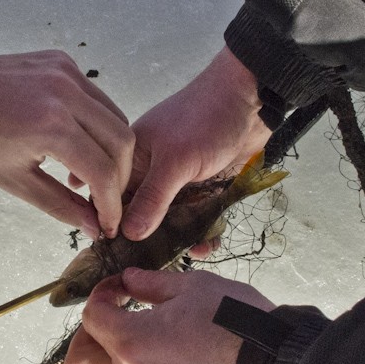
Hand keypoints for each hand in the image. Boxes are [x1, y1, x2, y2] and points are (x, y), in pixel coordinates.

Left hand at [0, 51, 134, 237]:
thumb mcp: (14, 180)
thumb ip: (61, 204)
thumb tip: (95, 227)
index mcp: (52, 126)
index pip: (103, 172)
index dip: (111, 204)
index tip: (108, 224)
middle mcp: (67, 94)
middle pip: (122, 142)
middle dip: (120, 178)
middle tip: (104, 201)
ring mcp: (68, 73)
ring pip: (116, 118)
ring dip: (112, 152)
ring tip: (89, 175)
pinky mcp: (64, 62)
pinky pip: (97, 99)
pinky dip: (97, 126)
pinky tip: (76, 144)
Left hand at [64, 268, 274, 363]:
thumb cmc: (235, 320)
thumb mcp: (192, 286)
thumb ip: (151, 283)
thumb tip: (128, 280)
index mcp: (132, 342)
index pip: (92, 317)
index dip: (101, 294)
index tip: (120, 287)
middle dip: (86, 337)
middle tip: (110, 319)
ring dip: (109, 362)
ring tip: (136, 341)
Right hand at [121, 46, 272, 240]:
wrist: (252, 99)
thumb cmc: (205, 119)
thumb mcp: (175, 162)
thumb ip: (152, 198)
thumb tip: (128, 234)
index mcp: (133, 158)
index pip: (114, 197)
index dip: (113, 224)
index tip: (113, 252)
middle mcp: (152, 171)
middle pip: (141, 213)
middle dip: (145, 239)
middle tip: (148, 264)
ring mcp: (180, 181)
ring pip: (171, 219)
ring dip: (177, 239)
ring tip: (182, 257)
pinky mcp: (205, 187)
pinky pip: (198, 217)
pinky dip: (202, 232)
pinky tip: (204, 246)